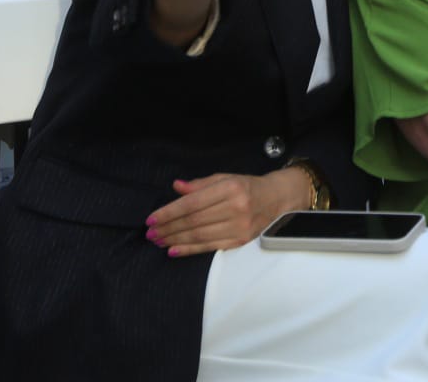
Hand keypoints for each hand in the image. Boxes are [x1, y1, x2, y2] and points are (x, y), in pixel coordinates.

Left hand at [145, 170, 310, 256]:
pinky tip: (174, 250)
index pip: (193, 202)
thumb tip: (177, 187)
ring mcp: (239, 227)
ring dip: (175, 240)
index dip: (170, 212)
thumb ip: (200, 184)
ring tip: (158, 241)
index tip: (152, 218)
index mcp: (230, 188)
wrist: (277, 199)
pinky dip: (189, 250)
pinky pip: (209, 247)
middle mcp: (236, 208)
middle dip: (168, 228)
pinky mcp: (240, 241)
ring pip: (199, 236)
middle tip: (150, 233)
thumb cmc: (247, 186)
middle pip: (194, 221)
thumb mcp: (225, 178)